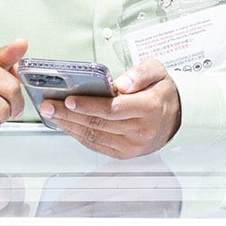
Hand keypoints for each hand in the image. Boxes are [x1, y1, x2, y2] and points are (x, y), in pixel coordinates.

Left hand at [40, 57, 181, 159]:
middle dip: (69, 114)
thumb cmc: (162, 92)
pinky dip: (78, 135)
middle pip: (98, 123)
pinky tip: (66, 125)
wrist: (176, 117)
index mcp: (149, 108)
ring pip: (94, 136)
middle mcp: (141, 130)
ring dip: (69, 125)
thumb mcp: (157, 71)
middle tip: (49, 105)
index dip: (88, 106)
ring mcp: (132, 145)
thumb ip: (140, 73)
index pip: (113, 109)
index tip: (69, 100)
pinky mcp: (124, 153)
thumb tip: (121, 83)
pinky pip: (96, 145)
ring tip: (51, 114)